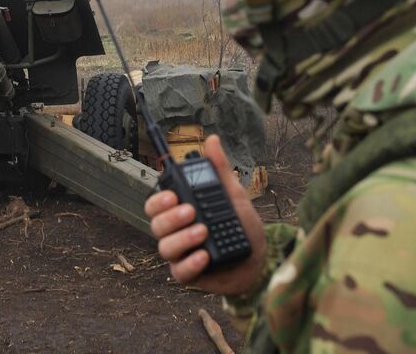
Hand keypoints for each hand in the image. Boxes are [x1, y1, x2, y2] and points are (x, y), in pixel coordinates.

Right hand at [144, 135, 266, 296]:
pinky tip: (203, 256)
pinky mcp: (190, 275)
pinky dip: (190, 264)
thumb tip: (212, 140)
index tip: (173, 195)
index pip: (156, 204)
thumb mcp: (233, 195)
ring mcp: (181, 255)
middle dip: (170, 218)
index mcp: (180, 212)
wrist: (260, 259)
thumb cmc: (242, 226)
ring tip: (203, 231)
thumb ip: (220, 170)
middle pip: (156, 225)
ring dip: (182, 238)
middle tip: (191, 211)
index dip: (159, 200)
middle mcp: (176, 233)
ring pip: (165, 248)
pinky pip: (180, 272)